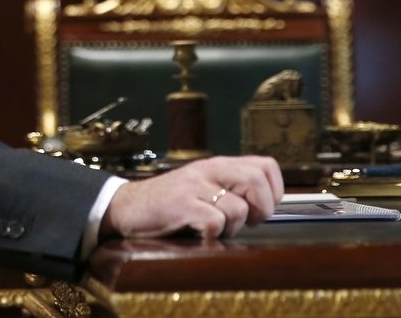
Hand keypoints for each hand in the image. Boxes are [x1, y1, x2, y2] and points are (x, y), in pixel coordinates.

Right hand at [101, 155, 283, 239]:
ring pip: (237, 208)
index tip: (260, 208)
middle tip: (248, 222)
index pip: (265, 166)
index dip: (273, 191)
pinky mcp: (180, 204)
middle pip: (256, 180)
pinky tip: (200, 233)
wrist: (126, 206)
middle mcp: (207, 170)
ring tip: (215, 229)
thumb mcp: (202, 187)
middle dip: (261, 208)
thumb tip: (267, 206)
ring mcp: (193, 186)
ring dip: (232, 227)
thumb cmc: (168, 203)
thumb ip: (230, 189)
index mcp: (217, 165)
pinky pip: (214, 222)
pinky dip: (212, 234)